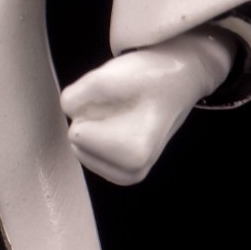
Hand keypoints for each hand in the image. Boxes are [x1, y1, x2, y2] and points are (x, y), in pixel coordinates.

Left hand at [59, 28, 234, 184]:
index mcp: (131, 155)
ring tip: (124, 109)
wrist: (182, 77)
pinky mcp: (127, 170)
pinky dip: (100, 134)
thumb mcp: (105, 75)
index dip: (92, 108)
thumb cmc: (150, 75)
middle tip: (121, 102)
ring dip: (97, 124)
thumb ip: (74, 97)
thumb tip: (68, 114)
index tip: (119, 97)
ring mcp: (130, 174)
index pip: (77, 132)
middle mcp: (133, 172)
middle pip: (78, 141)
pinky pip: (91, 150)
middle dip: (93, 118)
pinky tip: (122, 121)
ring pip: (83, 146)